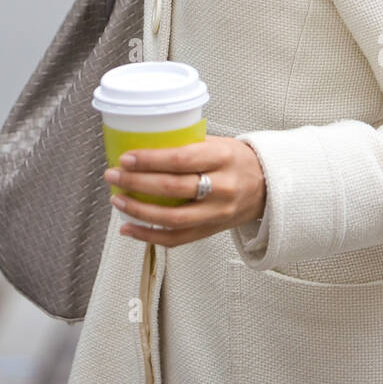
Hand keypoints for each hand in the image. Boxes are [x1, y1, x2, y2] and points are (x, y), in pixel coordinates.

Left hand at [103, 136, 266, 247]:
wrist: (269, 186)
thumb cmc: (238, 160)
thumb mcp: (219, 143)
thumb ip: (188, 145)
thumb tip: (145, 146)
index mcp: (222, 158)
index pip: (181, 159)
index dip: (150, 160)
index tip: (126, 158)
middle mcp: (222, 188)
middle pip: (173, 189)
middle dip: (136, 183)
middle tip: (113, 176)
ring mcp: (217, 213)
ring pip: (172, 219)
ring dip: (139, 211)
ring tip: (117, 201)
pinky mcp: (211, 231)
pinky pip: (177, 239)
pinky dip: (149, 236)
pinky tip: (130, 229)